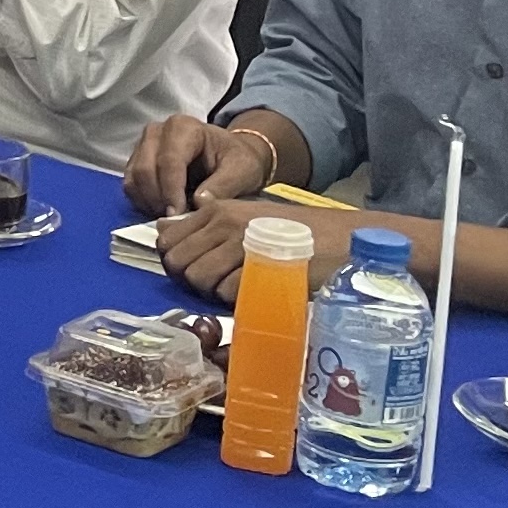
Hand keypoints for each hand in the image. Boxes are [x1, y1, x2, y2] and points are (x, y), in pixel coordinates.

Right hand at [124, 115, 277, 215]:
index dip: (171, 190)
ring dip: (149, 202)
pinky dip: (143, 202)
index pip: (169, 160)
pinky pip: (130, 186)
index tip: (178, 215)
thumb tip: (199, 202)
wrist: (229, 156)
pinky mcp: (136, 162)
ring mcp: (143, 145)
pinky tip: (163, 209)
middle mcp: (157, 132)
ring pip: (134, 179)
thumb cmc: (237, 160)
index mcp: (184, 127)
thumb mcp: (242, 171)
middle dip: (158, 199)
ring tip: (171, 216)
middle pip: (145, 169)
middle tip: (175, 220)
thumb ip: (224, 185)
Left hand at [157, 196, 359, 307]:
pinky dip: (238, 299)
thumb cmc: (295, 234)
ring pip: (197, 279)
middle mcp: (223, 222)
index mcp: (216, 208)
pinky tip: (257, 291)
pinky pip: (227, 293)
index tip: (195, 268)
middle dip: (191, 280)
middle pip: (177, 263)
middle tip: (218, 282)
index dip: (176, 260)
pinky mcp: (259, 267)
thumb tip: (164, 234)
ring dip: (213, 291)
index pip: (166, 240)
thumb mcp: (246, 219)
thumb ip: (207, 228)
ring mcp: (241, 244)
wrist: (343, 239)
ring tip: (240, 286)